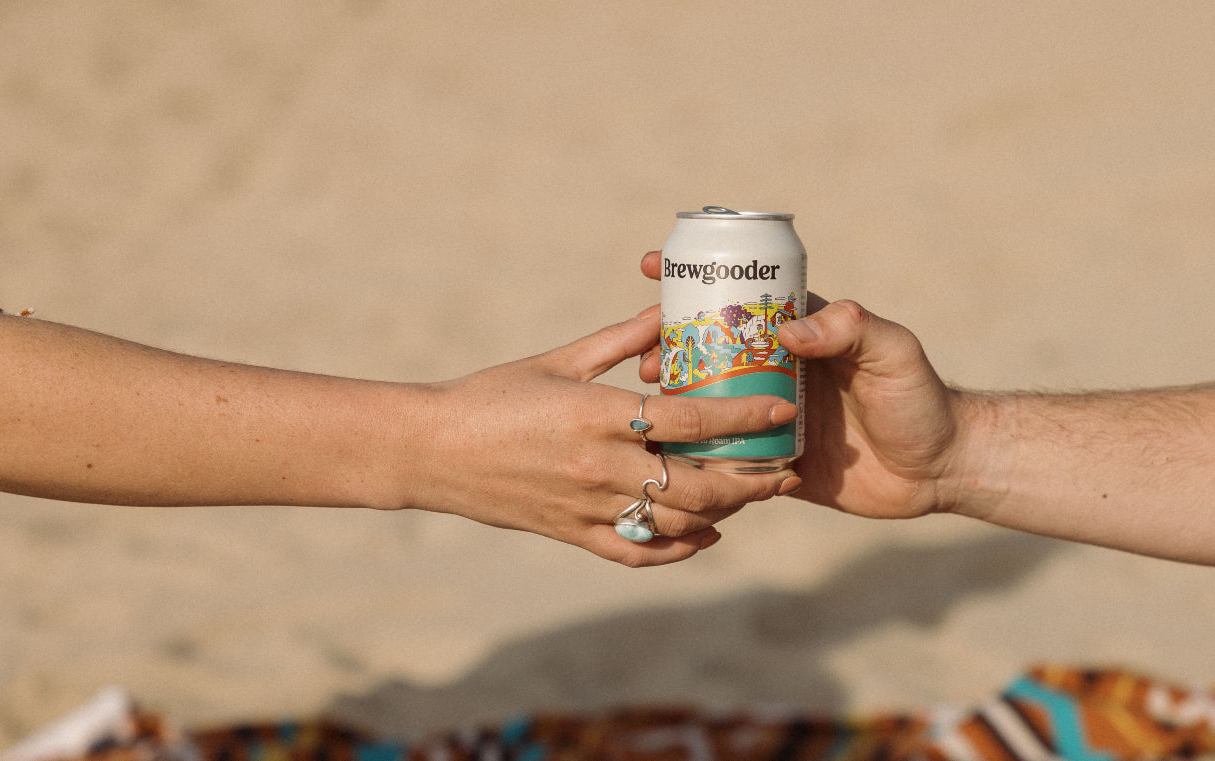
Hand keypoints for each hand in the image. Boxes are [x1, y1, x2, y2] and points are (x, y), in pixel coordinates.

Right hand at [418, 306, 800, 565]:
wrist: (430, 450)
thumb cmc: (492, 395)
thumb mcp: (558, 360)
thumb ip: (619, 340)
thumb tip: (667, 310)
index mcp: (600, 416)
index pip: (691, 419)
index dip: (744, 416)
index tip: (782, 406)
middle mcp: (601, 468)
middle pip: (699, 484)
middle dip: (751, 479)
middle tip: (784, 465)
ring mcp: (588, 507)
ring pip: (677, 522)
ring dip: (725, 512)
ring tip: (756, 495)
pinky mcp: (573, 534)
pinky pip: (637, 551)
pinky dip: (677, 548)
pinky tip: (706, 535)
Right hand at [639, 252, 963, 519]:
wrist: (940, 470)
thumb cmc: (921, 400)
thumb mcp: (892, 352)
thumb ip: (851, 329)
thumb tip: (789, 328)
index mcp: (800, 334)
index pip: (738, 298)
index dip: (694, 280)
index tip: (653, 267)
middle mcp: (777, 371)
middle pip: (709, 350)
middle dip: (669, 346)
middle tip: (644, 359)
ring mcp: (770, 416)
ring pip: (708, 402)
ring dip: (673, 400)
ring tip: (647, 403)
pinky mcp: (772, 462)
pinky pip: (725, 456)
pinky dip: (696, 453)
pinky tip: (662, 455)